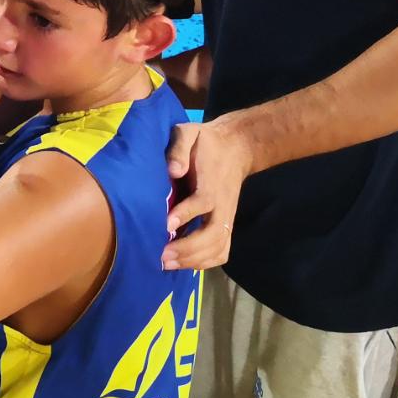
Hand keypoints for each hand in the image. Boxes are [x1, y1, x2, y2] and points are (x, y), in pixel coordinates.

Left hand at [160, 117, 253, 269]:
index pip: (203, 201)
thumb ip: (180, 147)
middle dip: (189, 248)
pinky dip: (205, 263)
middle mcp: (223, 204)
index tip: (166, 224)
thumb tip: (173, 170)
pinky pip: (222, 251)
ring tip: (167, 264)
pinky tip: (184, 265)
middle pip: (213, 233)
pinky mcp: (226, 225)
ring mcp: (226, 217)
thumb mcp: (190, 132)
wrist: (236, 148)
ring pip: (218, 246)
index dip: (186, 214)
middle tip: (162, 255)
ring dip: (194, 259)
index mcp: (213, 181)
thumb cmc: (204, 142)